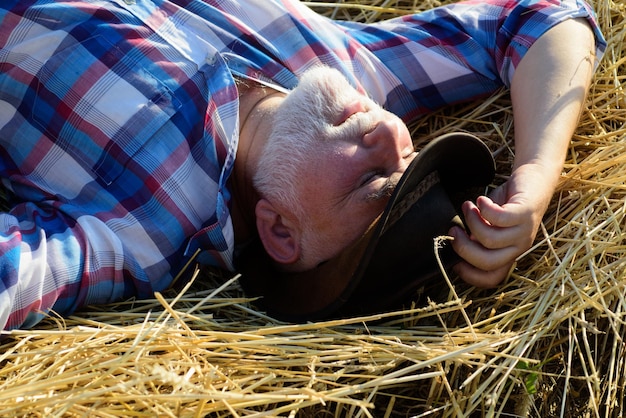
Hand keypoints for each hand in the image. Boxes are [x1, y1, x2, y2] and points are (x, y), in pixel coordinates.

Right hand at [449, 163, 554, 286]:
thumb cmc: (506, 204)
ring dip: (470, 221)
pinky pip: (498, 217)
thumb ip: (475, 238)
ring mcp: (524, 232)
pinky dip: (484, 207)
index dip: (470, 275)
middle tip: (453, 230)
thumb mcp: (488, 226)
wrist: (533, 179)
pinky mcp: (526, 213)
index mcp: (509, 254)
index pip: (492, 278)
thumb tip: (452, 243)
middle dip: (463, 247)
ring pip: (490, 239)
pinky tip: (481, 200)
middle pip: (488, 262)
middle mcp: (519, 247)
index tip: (454, 260)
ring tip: (467, 207)